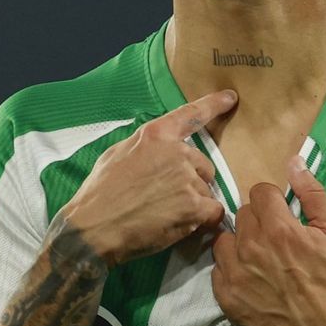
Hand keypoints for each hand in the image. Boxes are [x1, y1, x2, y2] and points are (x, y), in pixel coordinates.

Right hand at [58, 90, 235, 266]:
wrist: (94, 227)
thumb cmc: (99, 193)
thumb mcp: (116, 155)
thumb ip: (145, 147)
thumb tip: (157, 150)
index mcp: (155, 135)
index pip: (190, 115)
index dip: (213, 104)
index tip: (230, 98)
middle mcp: (176, 152)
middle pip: (203, 165)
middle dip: (192, 181)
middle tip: (167, 198)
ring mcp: (187, 179)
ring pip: (207, 190)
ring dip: (194, 203)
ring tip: (165, 214)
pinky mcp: (194, 205)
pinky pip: (213, 211)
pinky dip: (203, 220)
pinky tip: (182, 225)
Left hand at [211, 156, 325, 325]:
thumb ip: (313, 195)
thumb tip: (294, 162)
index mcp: (279, 229)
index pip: (259, 191)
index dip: (273, 201)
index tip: (282, 215)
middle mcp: (251, 247)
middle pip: (242, 213)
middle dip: (258, 220)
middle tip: (275, 239)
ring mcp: (235, 273)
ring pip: (225, 238)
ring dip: (240, 243)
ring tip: (258, 258)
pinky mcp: (225, 296)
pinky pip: (217, 268)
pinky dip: (231, 269)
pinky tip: (249, 278)